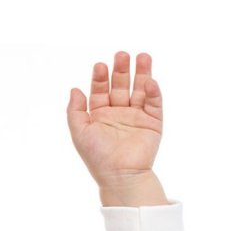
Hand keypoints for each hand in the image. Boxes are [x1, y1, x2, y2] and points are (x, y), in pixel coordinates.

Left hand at [67, 51, 163, 187]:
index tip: (100, 66)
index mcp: (100, 115)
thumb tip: (74, 88)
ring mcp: (137, 117)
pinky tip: (149, 81)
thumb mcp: (79, 132)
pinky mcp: (153, 123)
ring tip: (142, 56)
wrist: (120, 175)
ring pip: (140, 90)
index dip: (100, 78)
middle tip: (121, 55)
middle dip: (121, 70)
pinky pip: (154, 103)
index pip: (100, 90)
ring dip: (142, 73)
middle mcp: (119, 113)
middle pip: (121, 85)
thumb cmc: (97, 157)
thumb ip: (74, 110)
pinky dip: (153, 92)